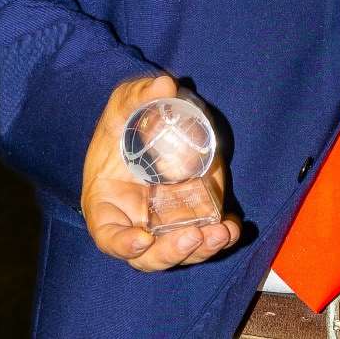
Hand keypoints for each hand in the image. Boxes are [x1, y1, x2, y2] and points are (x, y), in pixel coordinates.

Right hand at [81, 71, 239, 271]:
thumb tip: (165, 84)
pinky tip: (233, 227)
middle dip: (171, 251)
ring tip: (224, 233)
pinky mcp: (188, 216)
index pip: (108, 234)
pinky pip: (202, 234)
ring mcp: (162, 223)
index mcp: (107, 203)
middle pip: (148, 255)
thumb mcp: (124, 103)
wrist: (146, 125)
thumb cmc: (124, 120)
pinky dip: (217, 236)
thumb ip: (139, 95)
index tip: (142, 239)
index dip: (122, 244)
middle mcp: (134, 221)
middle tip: (194, 236)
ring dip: (202, 248)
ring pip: (179, 250)